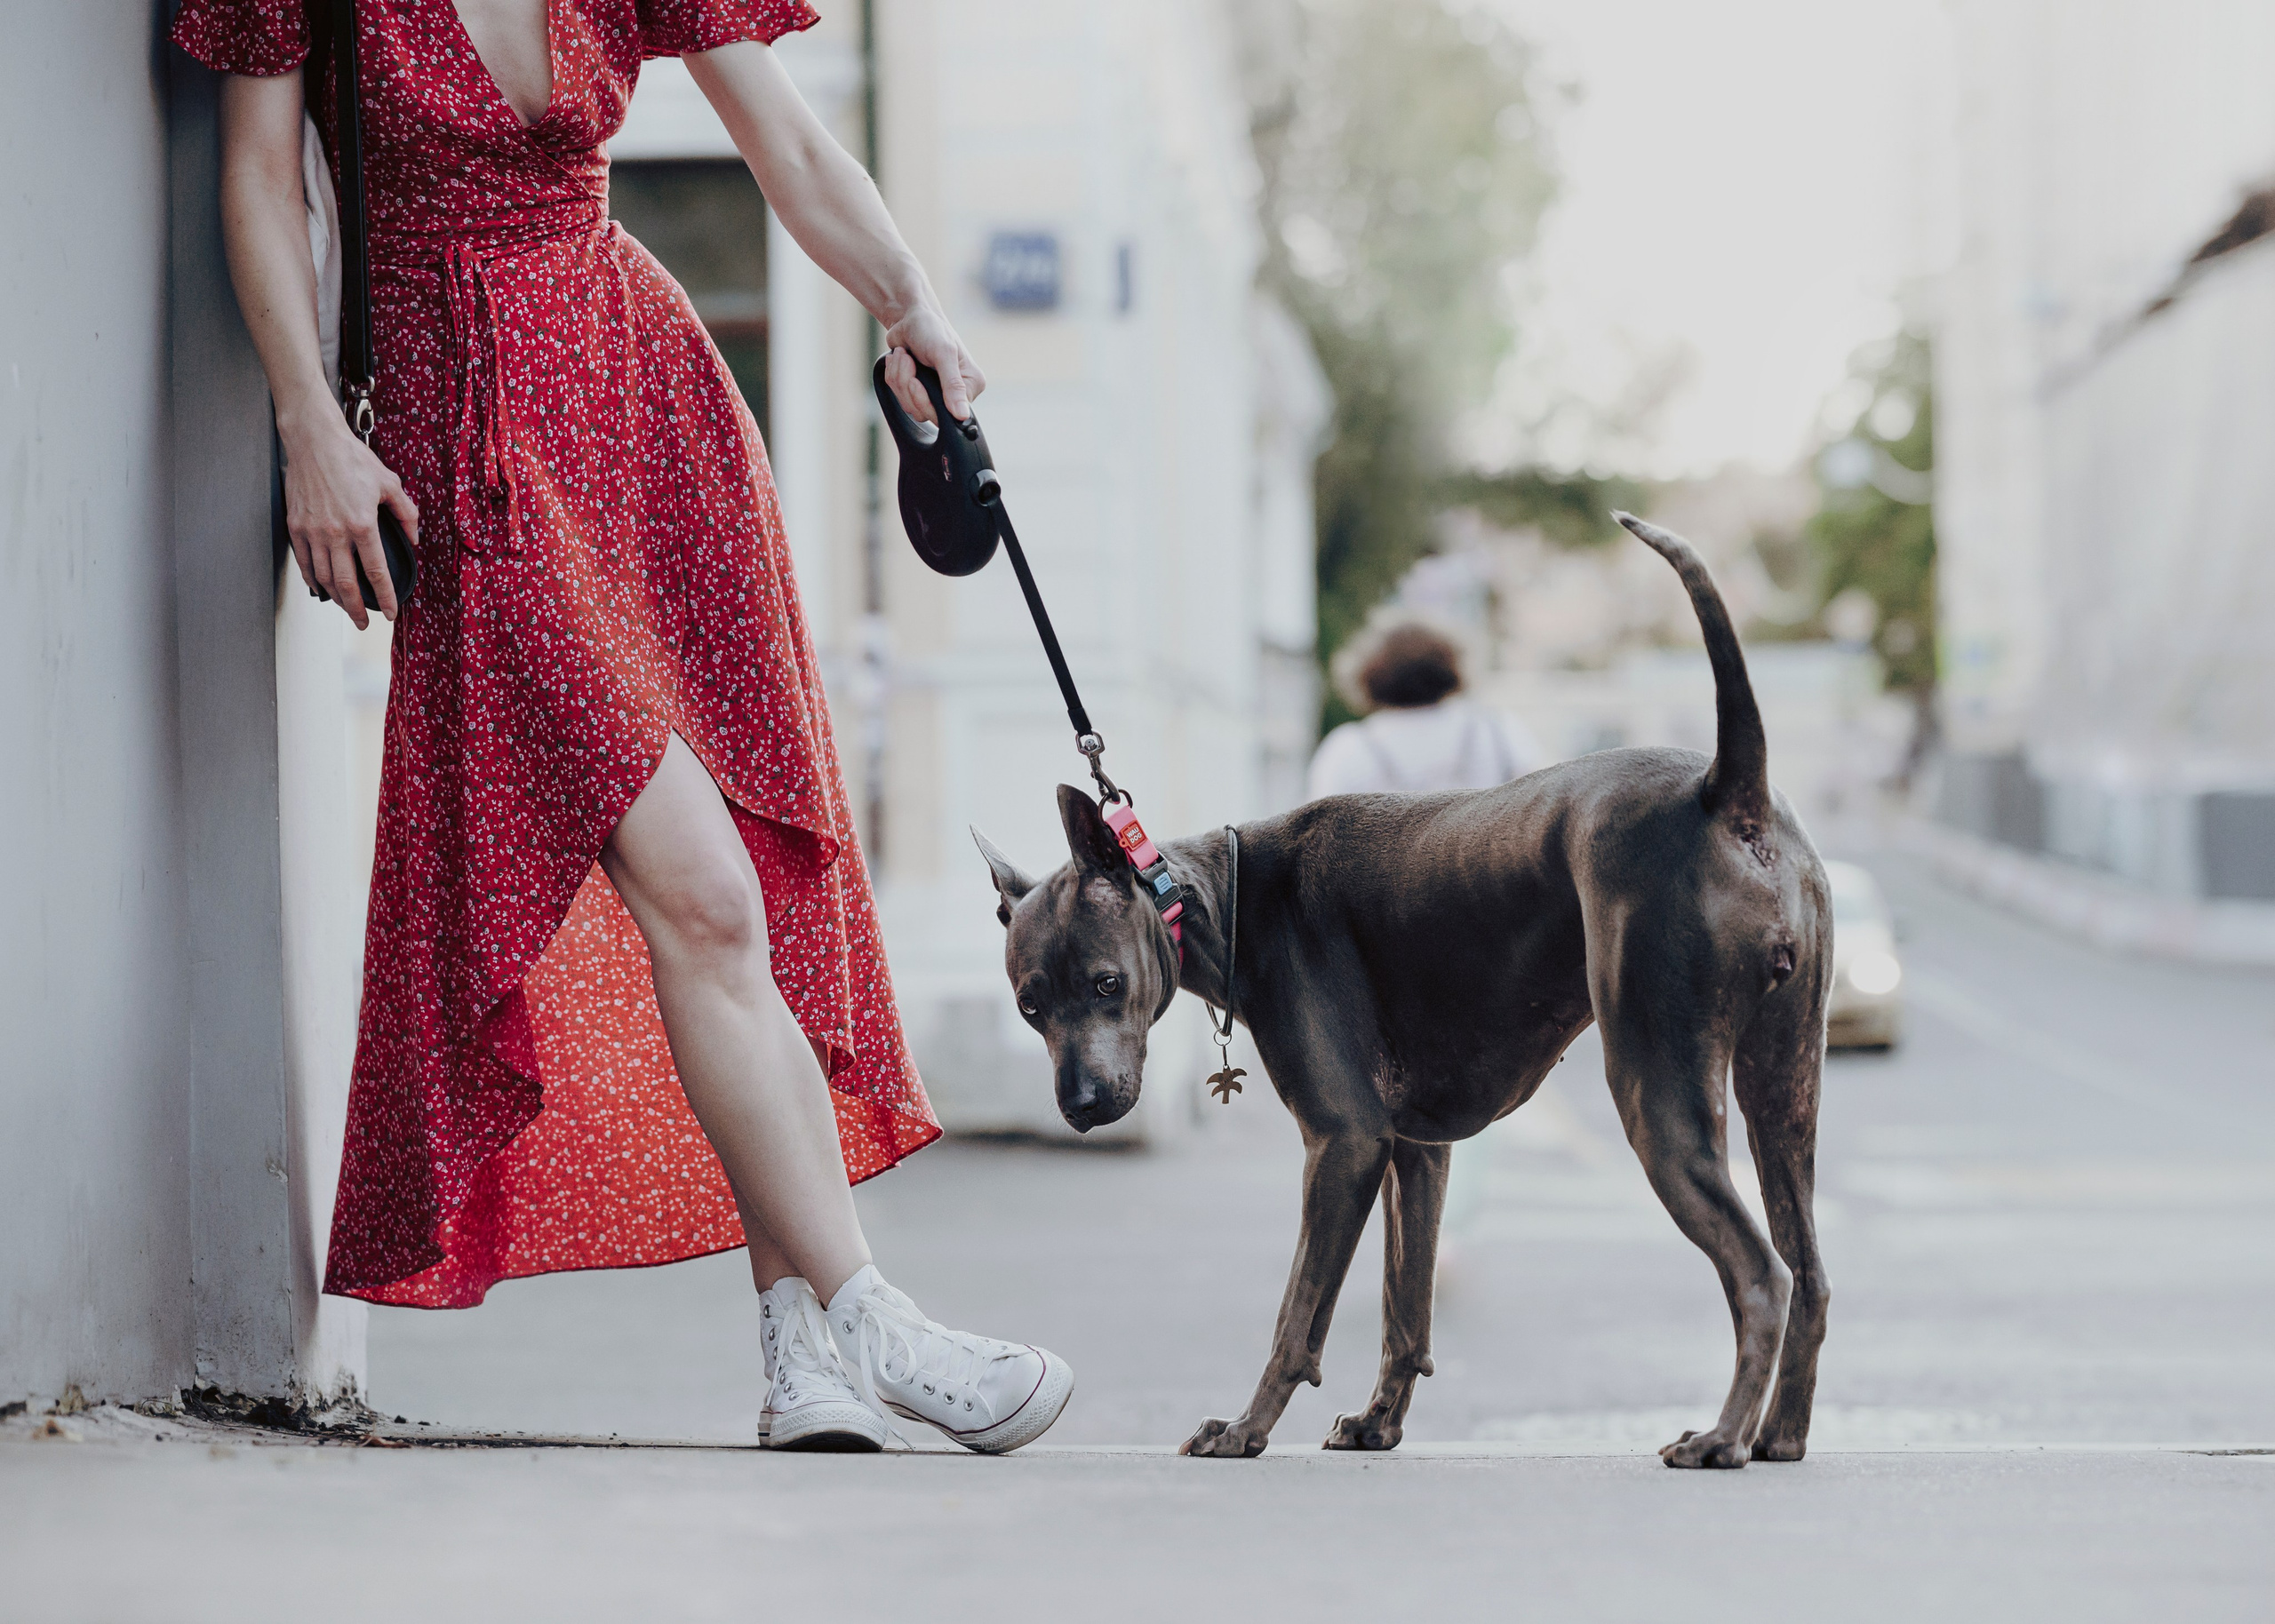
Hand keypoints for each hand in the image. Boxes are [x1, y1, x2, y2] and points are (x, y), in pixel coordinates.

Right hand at [279, 413, 418, 628]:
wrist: (314, 441)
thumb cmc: (352, 459)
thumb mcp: (390, 483)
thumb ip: (406, 514)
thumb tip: (414, 540)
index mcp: (363, 525)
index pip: (377, 572)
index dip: (385, 596)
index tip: (391, 612)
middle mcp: (335, 533)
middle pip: (347, 584)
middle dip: (358, 609)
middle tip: (365, 624)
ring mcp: (312, 531)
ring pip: (324, 577)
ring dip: (336, 598)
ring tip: (347, 609)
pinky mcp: (296, 526)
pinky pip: (304, 562)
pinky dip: (313, 579)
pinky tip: (322, 589)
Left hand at [881, 303, 985, 425]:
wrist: (908, 317)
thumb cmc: (930, 328)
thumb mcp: (944, 354)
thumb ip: (953, 385)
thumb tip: (963, 416)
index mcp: (971, 385)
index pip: (949, 414)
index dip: (927, 401)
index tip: (916, 381)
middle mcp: (955, 393)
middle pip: (926, 412)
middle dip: (909, 386)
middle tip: (908, 361)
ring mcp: (935, 393)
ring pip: (910, 406)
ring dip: (899, 379)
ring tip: (904, 356)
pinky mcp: (917, 391)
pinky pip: (901, 398)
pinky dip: (894, 377)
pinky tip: (900, 360)